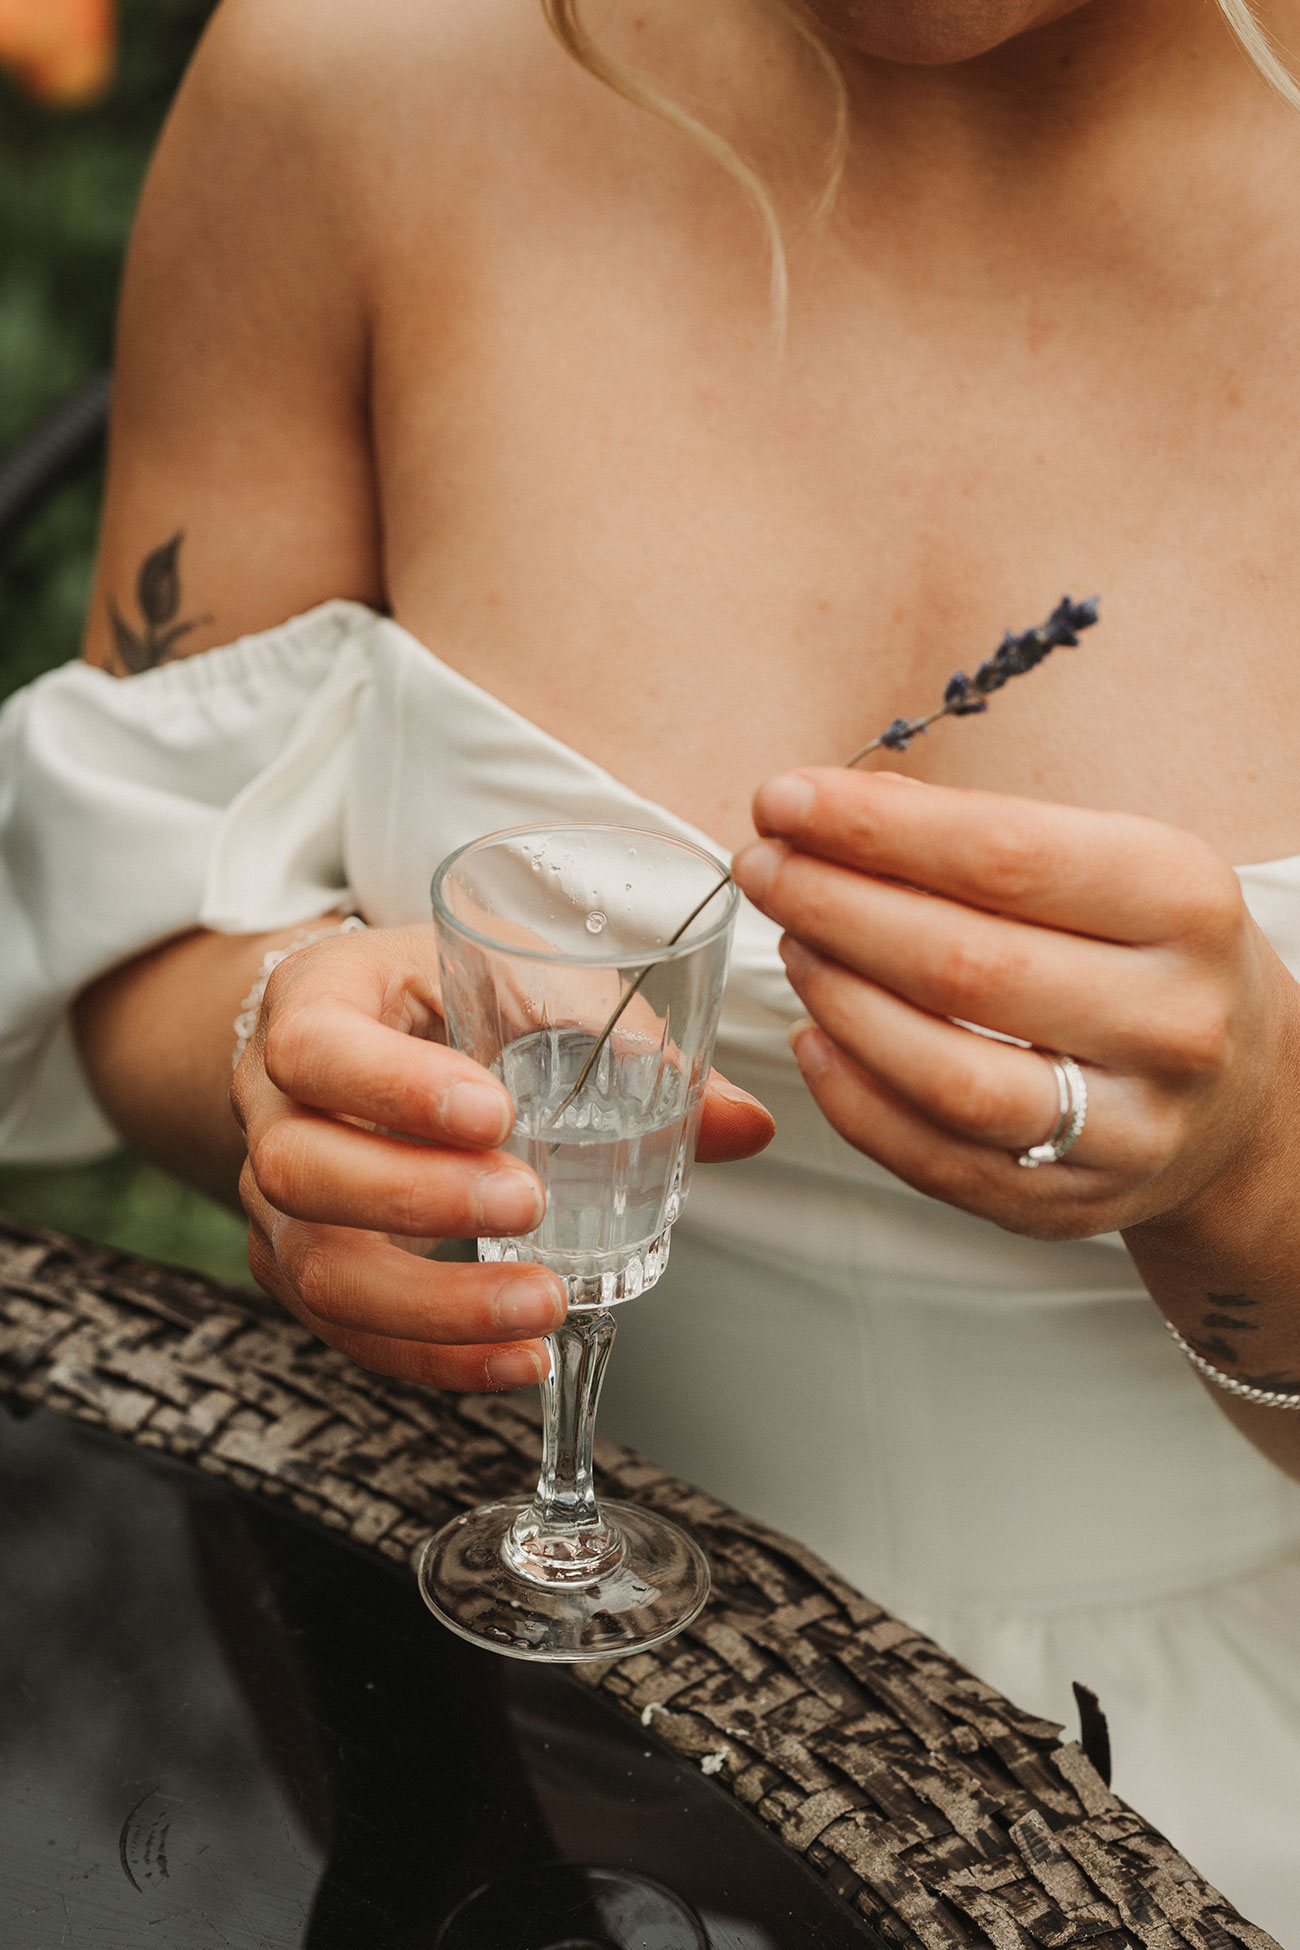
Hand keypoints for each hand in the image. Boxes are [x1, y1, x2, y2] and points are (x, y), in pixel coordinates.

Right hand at [232, 923, 772, 1388]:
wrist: (365, 1031)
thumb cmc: (443, 995)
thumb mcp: (521, 976)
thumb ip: (625, 1041)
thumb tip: (745, 1125)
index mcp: (313, 1004)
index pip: (315, 1046)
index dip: (393, 1088)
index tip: (495, 1111)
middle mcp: (273, 1105)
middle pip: (298, 1169)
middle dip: (417, 1199)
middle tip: (529, 1202)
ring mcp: (279, 1200)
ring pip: (319, 1272)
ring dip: (434, 1304)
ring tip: (539, 1305)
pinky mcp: (307, 1269)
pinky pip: (349, 1332)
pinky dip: (435, 1357)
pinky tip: (517, 1359)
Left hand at [732, 770, 1298, 1241]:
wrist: (1244, 1099)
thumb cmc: (1150, 958)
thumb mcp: (1110, 868)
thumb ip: (982, 835)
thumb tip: (837, 809)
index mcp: (1184, 906)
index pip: (1005, 857)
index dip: (876, 829)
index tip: (785, 800)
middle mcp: (1170, 1022)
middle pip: (963, 965)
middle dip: (833, 907)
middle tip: (764, 868)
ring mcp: (1128, 1128)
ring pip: (946, 1075)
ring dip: (840, 1002)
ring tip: (793, 945)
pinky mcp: (1071, 1203)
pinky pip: (935, 1159)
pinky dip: (854, 1098)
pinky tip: (814, 1039)